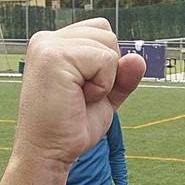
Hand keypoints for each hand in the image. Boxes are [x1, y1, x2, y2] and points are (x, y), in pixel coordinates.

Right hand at [14, 19, 146, 168]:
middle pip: (107, 34)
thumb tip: (138, 58)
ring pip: (108, 46)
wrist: (49, 154)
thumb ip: (122, 75)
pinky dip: (103, 85)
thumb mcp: (104, 96)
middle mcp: (45, 39)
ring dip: (105, 79)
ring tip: (78, 98)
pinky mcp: (54, 56)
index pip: (100, 31)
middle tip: (80, 97)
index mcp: (52, 43)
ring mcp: (47, 45)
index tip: (82, 90)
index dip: (106, 64)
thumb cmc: (71, 127)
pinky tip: (78, 99)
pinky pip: (105, 60)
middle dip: (108, 70)